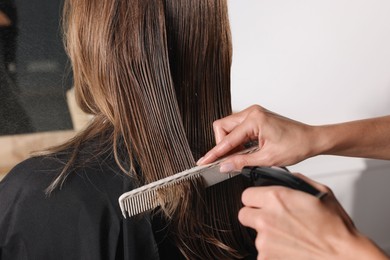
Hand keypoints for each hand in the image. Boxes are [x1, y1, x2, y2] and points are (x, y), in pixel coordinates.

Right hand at [197, 105, 317, 170]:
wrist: (311, 139)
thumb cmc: (296, 145)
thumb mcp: (267, 158)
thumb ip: (242, 162)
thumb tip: (224, 165)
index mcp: (254, 119)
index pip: (227, 138)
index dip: (215, 153)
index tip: (204, 161)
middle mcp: (252, 112)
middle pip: (222, 127)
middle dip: (222, 145)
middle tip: (229, 160)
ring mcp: (254, 113)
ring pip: (228, 127)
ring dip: (231, 143)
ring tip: (241, 156)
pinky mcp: (256, 117)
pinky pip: (238, 127)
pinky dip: (238, 140)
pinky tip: (246, 150)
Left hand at [238, 174, 387, 259]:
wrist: (344, 257)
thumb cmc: (335, 229)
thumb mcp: (320, 192)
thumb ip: (296, 181)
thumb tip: (286, 177)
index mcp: (276, 199)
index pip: (246, 195)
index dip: (255, 198)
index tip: (260, 202)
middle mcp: (265, 219)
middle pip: (244, 214)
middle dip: (255, 216)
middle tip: (272, 220)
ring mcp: (264, 241)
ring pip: (255, 234)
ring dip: (266, 235)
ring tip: (289, 237)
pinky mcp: (266, 258)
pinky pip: (262, 251)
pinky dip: (272, 251)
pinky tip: (289, 248)